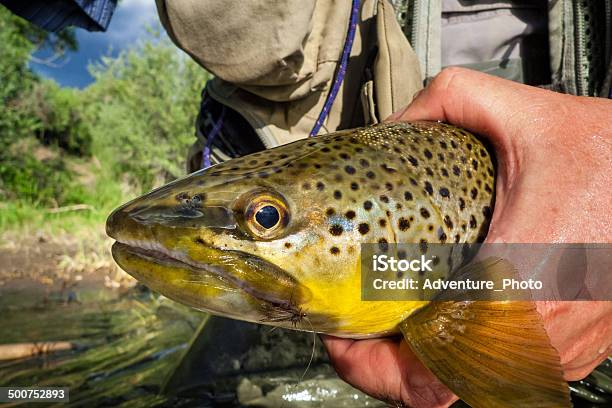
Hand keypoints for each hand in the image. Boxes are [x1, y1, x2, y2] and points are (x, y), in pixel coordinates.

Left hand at [323, 67, 611, 406]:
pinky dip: (461, 360)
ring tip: (386, 330)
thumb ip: (448, 101)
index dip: (378, 366)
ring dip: (422, 364)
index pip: (441, 358)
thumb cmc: (608, 153)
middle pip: (444, 386)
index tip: (343, 341)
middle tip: (352, 339)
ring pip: (474, 385)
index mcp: (524, 272)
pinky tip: (437, 328)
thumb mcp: (523, 111)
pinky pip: (504, 372)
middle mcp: (547, 323)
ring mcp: (565, 344)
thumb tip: (393, 125)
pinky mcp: (575, 346)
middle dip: (387, 369)